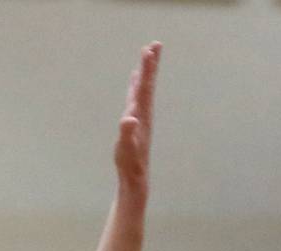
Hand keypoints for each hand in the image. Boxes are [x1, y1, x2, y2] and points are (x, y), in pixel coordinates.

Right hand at [114, 42, 160, 196]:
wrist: (135, 177)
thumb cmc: (129, 163)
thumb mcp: (125, 149)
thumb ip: (126, 133)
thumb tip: (128, 118)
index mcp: (142, 116)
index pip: (145, 88)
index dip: (147, 70)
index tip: (148, 50)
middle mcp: (144, 114)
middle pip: (148, 85)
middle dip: (151, 65)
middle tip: (155, 44)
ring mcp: (140, 117)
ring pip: (144, 90)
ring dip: (146, 73)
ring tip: (147, 56)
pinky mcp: (135, 122)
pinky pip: (136, 98)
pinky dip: (136, 86)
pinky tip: (135, 81)